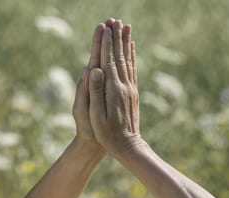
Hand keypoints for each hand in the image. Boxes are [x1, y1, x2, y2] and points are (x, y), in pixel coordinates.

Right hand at [79, 19, 142, 157]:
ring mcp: (131, 89)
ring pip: (128, 60)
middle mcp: (124, 86)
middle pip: (119, 56)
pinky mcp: (133, 93)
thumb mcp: (96, 115)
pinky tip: (132, 48)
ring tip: (125, 27)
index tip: (104, 27)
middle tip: (115, 20)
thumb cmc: (107, 134)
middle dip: (117, 37)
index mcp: (113, 89)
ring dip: (126, 43)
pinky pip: (133, 70)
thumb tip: (95, 70)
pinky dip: (132, 56)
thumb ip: (95, 91)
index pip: (108, 60)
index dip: (106, 43)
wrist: (128, 146)